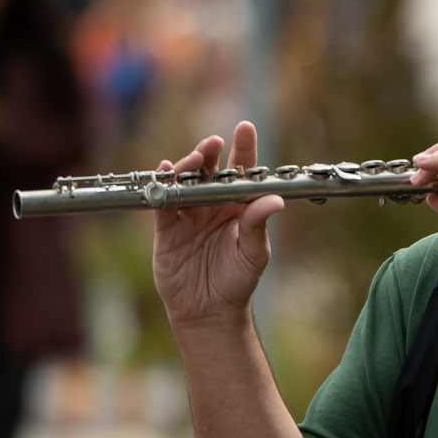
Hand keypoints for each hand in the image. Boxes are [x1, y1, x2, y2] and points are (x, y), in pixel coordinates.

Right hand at [151, 122, 285, 329]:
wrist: (208, 311)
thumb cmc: (237, 280)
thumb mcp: (254, 253)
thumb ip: (258, 224)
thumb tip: (275, 199)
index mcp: (237, 206)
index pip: (241, 171)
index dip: (243, 148)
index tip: (245, 127)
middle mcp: (212, 204)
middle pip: (209, 170)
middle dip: (210, 152)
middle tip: (214, 142)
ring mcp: (188, 214)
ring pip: (185, 181)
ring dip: (188, 166)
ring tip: (195, 160)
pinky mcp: (167, 228)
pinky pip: (162, 202)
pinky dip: (162, 186)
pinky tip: (164, 172)